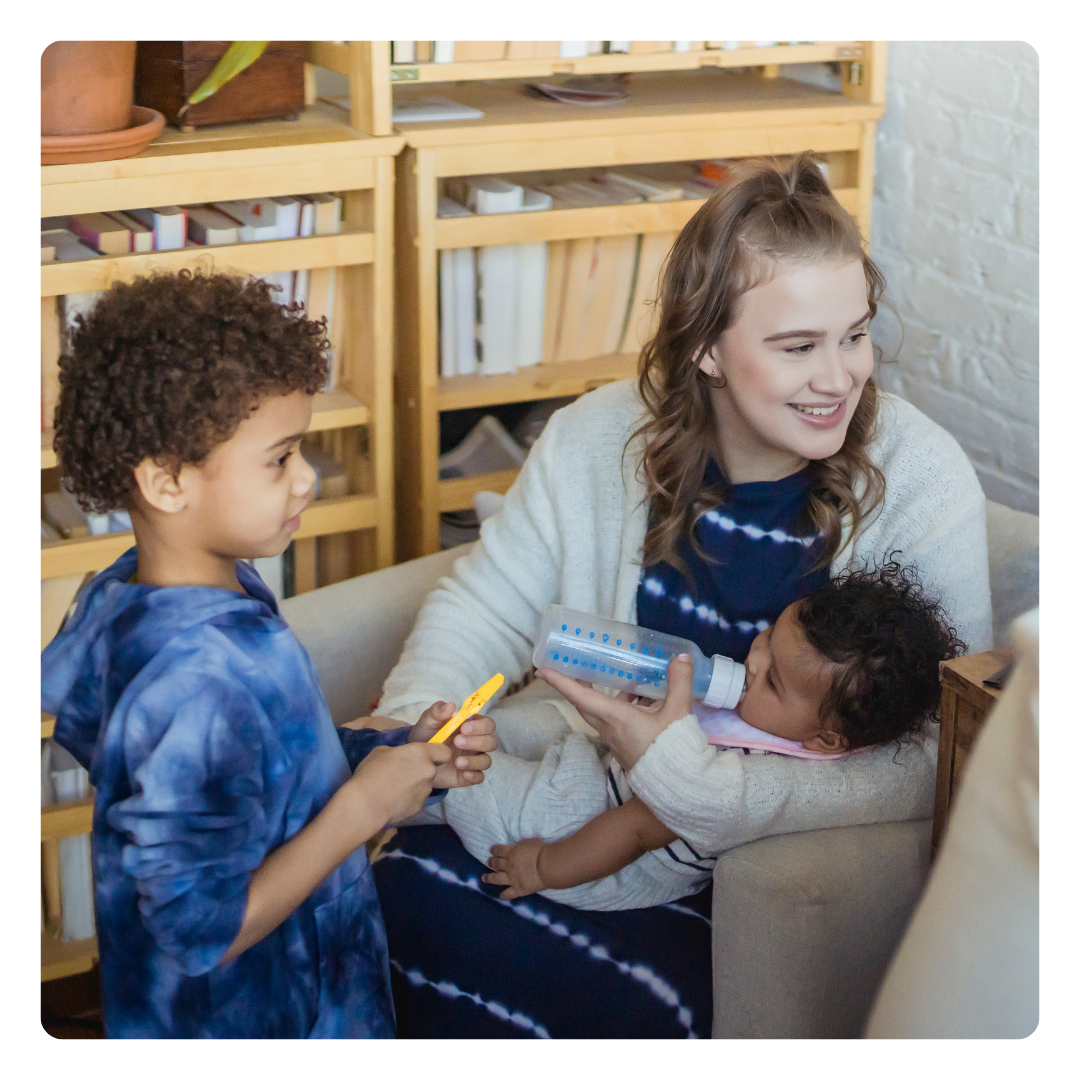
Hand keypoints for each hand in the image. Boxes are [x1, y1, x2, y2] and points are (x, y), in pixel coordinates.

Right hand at [345, 740, 451, 827]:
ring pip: (425, 785)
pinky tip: (393, 800)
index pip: (444, 751)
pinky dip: (409, 798)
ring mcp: (426, 791)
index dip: (437, 753)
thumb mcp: (381, 751)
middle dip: (422, 770)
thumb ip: (398, 752)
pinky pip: (417, 798)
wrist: (366, 804)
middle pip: (433, 769)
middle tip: (403, 773)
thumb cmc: (372, 772)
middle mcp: (429, 771)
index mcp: (421, 754)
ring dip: (415, 785)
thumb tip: (400, 758)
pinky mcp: (419, 807)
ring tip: (395, 789)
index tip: (425, 755)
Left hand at [408, 700, 496, 788]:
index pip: (488, 724)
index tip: (463, 728)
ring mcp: (472, 759)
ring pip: (487, 761)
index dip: (480, 726)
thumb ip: (438, 711)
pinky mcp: (467, 775)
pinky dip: (474, 776)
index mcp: (471, 727)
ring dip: (474, 761)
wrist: (416, 758)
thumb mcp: (428, 721)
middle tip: (457, 742)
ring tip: (457, 762)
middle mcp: (476, 743)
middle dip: (477, 742)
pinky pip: (479, 777)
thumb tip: (451, 705)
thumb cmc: (426, 735)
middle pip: (492, 742)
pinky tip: (463, 774)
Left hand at [483, 839, 546, 899]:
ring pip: (496, 878)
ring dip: (489, 877)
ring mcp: (512, 878)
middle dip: (491, 862)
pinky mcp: (518, 889)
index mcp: (511, 852)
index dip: (494, 850)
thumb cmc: (541, 851)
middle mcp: (508, 865)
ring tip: (484, 878)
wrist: (548, 866)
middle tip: (489, 862)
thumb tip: (515, 847)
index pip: (499, 850)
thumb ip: (519, 846)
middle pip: (496, 863)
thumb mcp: (528, 842)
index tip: (491, 850)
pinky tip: (501, 896)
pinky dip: (503, 895)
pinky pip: (508, 894)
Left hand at [535, 654, 695, 769]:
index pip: (579, 696)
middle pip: (585, 704)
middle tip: (573, 667)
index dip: (559, 681)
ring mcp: (617, 739)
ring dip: (603, 694)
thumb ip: (679, 682)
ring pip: (601, 712)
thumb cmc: (671, 750)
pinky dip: (622, 705)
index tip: (541, 670)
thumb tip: (681, 656)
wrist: (676, 788)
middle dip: (576, 684)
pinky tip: (644, 698)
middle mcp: (610, 728)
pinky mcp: (626, 746)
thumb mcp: (678, 712)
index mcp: (614, 718)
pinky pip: (616, 720)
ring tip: (616, 676)